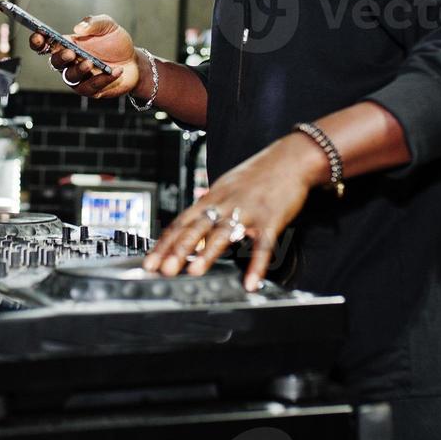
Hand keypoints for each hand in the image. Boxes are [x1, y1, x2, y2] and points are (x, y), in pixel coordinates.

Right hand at [28, 14, 140, 99]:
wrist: (134, 61)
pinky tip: (116, 71)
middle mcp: (69, 62)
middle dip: (60, 57)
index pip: (45, 44)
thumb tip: (78, 28)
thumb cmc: (116, 43)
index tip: (40, 36)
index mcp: (67, 44)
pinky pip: (90, 87)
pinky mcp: (91, 90)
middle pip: (55, 62)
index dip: (38, 41)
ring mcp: (79, 77)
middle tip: (71, 52)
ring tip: (90, 63)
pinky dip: (103, 79)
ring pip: (70, 77)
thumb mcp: (108, 26)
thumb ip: (94, 23)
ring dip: (78, 70)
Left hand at [143, 131, 325, 290]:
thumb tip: (188, 220)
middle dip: (178, 250)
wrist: (291, 158)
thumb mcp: (225, 186)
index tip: (149, 262)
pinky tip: (251, 282)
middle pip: (196, 228)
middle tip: (163, 270)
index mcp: (211, 198)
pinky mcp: (271, 219)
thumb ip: (207, 204)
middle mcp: (225, 203)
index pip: (181, 222)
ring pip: (223, 233)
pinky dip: (257, 265)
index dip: (164, 243)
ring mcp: (248, 210)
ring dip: (208, 254)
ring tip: (195, 272)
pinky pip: (262, 245)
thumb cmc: (257, 174)